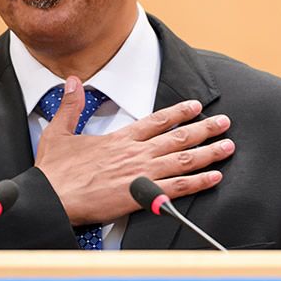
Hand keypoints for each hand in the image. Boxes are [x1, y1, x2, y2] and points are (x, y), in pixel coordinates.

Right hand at [34, 76, 235, 224]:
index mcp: (120, 139)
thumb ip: (71, 106)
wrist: (52, 198)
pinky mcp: (143, 195)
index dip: (179, 112)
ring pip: (184, 159)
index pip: (157, 120)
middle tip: (224, 123)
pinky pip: (178, 187)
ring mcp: (142, 174)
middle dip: (205, 128)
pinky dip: (199, 182)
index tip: (195, 106)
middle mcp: (136, 153)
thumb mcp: (58, 133)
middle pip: (179, 137)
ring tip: (228, 146)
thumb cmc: (54, 172)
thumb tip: (73, 82)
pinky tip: (215, 177)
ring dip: (209, 152)